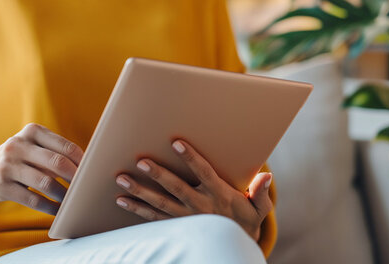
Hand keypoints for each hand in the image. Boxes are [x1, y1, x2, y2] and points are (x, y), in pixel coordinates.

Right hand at [0, 123, 83, 214]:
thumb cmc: (15, 160)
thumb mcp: (30, 147)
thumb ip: (53, 152)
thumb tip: (88, 167)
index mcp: (31, 131)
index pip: (65, 146)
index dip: (83, 162)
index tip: (93, 174)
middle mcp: (18, 145)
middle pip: (57, 163)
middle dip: (76, 179)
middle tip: (87, 190)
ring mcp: (7, 165)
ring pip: (46, 183)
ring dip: (64, 195)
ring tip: (73, 202)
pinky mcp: (1, 186)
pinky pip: (32, 199)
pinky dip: (49, 207)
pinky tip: (58, 211)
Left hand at [114, 139, 272, 240]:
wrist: (233, 245)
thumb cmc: (245, 217)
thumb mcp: (258, 208)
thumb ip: (260, 193)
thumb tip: (267, 177)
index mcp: (218, 195)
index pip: (203, 173)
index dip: (190, 158)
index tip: (176, 142)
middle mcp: (199, 207)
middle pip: (176, 188)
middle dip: (158, 174)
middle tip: (141, 161)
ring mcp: (184, 217)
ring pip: (159, 203)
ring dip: (139, 191)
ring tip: (121, 180)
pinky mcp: (173, 225)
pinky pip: (152, 217)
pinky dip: (136, 209)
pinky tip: (121, 200)